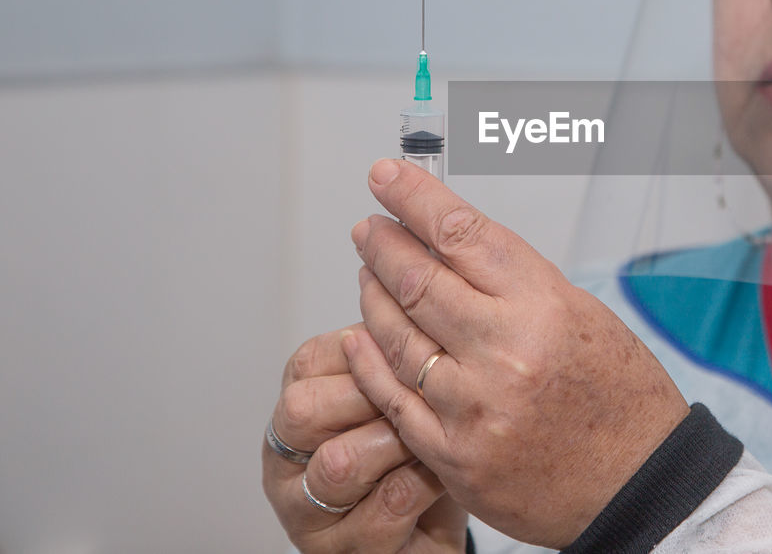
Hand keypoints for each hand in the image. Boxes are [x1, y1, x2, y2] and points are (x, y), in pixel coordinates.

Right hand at [262, 325, 468, 552]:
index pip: (310, 361)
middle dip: (369, 396)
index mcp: (299, 403)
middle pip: (302, 410)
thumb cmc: (425, 440)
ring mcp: (307, 511)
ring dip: (398, 442)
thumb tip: (419, 280)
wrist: (445, 516)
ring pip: (339, 463)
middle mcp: (288, 459)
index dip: (364, 349)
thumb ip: (397, 349)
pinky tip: (447, 470)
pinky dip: (424, 482)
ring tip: (437, 432)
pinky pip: (383, 509)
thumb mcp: (406, 388)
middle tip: (420, 393)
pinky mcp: (340, 551)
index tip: (413, 343)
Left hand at [343, 158, 690, 548]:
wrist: (639, 482)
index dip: (414, 197)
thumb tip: (450, 247)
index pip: (461, 233)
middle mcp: (505, 351)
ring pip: (396, 335)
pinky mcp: (452, 454)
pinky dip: (370, 360)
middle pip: (417, 278)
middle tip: (370, 228)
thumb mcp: (583, 315)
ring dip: (373, 296)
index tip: (387, 176)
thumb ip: (513, 284)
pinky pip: (392, 396)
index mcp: (544, 306)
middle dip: (384, 243)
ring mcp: (473, 406)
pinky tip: (362, 336)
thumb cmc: (620, 397)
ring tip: (368, 274)